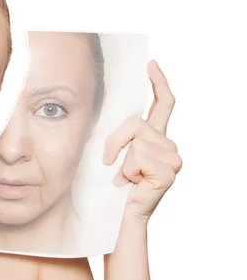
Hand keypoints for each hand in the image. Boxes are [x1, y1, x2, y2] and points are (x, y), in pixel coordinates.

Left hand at [103, 60, 182, 220]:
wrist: (119, 215)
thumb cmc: (114, 185)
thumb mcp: (116, 153)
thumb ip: (121, 134)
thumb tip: (115, 114)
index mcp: (155, 138)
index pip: (162, 104)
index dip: (158, 82)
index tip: (151, 64)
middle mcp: (167, 145)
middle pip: (136, 123)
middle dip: (114, 140)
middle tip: (108, 162)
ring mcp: (172, 158)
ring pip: (136, 141)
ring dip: (121, 161)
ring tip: (126, 178)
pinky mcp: (169, 170)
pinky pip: (138, 157)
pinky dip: (128, 171)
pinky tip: (133, 184)